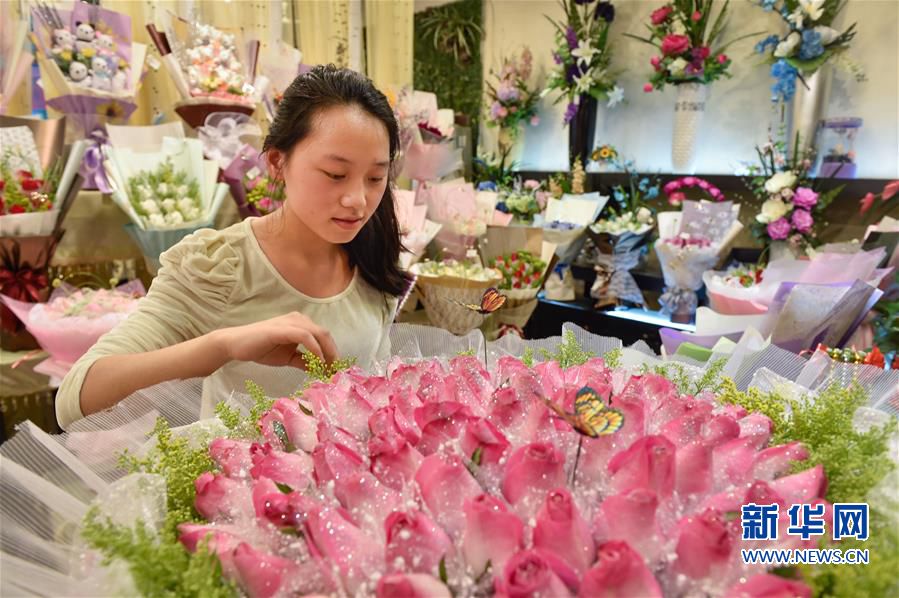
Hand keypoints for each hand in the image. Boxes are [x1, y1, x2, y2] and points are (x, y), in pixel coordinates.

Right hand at [213, 312, 337, 368]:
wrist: (236, 344)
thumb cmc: (261, 349)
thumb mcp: (288, 358)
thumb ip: (304, 362)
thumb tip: (321, 371)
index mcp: (301, 324)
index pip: (323, 336)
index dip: (333, 352)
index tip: (336, 370)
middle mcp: (298, 319)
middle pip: (325, 334)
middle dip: (333, 353)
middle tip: (336, 372)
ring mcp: (290, 322)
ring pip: (318, 333)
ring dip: (327, 352)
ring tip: (329, 369)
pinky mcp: (282, 328)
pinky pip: (305, 336)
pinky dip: (314, 349)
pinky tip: (317, 361)